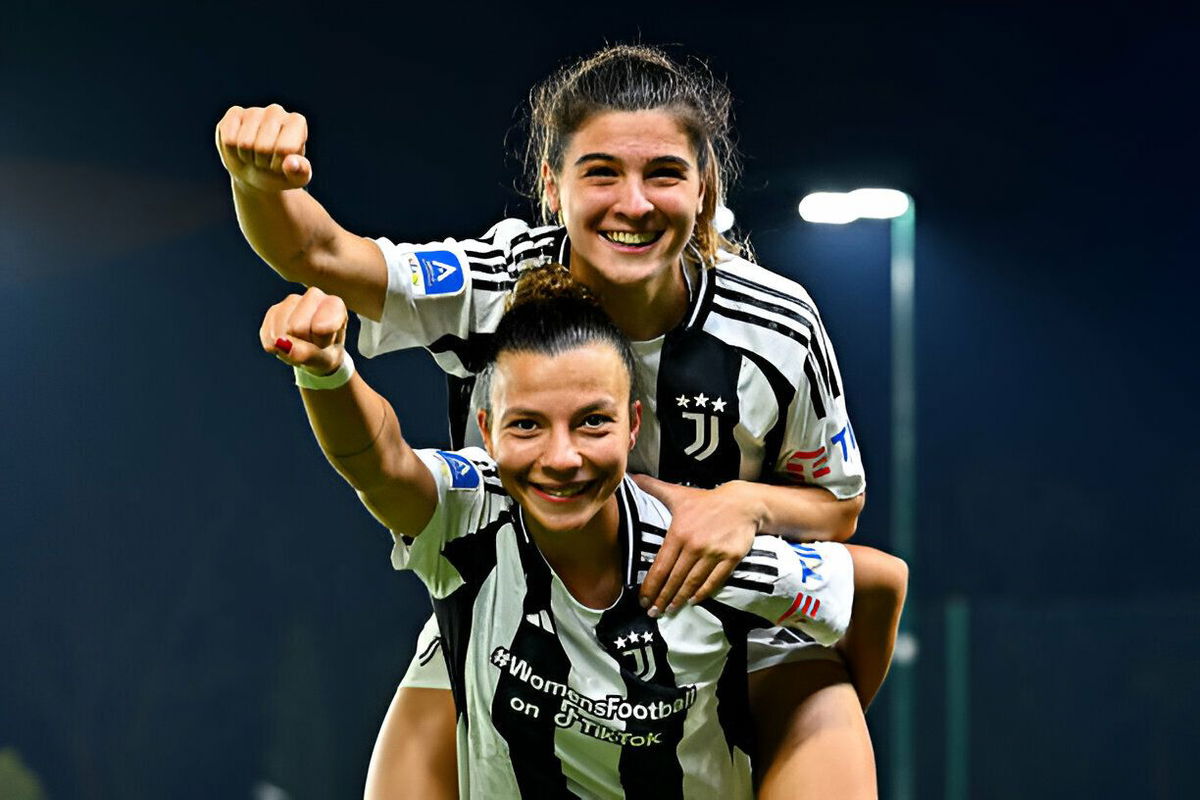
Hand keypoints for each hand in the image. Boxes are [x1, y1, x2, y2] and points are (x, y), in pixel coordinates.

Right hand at [216, 103, 312, 192]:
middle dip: (262, 162)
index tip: (281, 164)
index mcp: (297, 122)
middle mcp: (276, 111)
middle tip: (265, 161)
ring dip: (247, 158)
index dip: (278, 164)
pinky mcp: (234, 114)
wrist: (258, 172)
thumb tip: (290, 163)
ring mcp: (254, 111)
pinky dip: (232, 152)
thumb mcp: (296, 178)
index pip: (284, 149)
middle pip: (262, 147)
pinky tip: (240, 149)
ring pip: (244, 144)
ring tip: (254, 156)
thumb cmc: (281, 173)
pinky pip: (228, 139)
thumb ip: (300, 172)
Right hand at [259, 286, 347, 375]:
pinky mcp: (274, 310)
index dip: (320, 342)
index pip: (321, 326)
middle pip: (297, 327)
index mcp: (335, 305)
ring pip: (281, 330)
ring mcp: (292, 301)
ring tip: (301, 343)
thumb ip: (308, 354)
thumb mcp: (325, 360)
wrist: (316, 353)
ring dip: (288, 344)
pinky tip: (287, 344)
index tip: (325, 344)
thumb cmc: (326, 353)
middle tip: (312, 344)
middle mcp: (314, 296)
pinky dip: (276, 346)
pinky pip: (268, 334)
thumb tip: (282, 344)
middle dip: (302, 342)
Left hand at [633, 475, 761, 617]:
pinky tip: (693, 600)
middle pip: (674, 578)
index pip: (660, 566)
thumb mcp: (678, 493)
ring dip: (679, 599)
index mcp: (678, 533)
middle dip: (662, 598)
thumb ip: (653, 487)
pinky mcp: (730, 558)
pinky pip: (714, 581)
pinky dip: (702, 593)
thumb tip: (632, 476)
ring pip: (692, 582)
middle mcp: (693, 545)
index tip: (643, 599)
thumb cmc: (706, 500)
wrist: (742, 503)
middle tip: (653, 612)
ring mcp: (713, 553)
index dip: (650, 586)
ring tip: (669, 609)